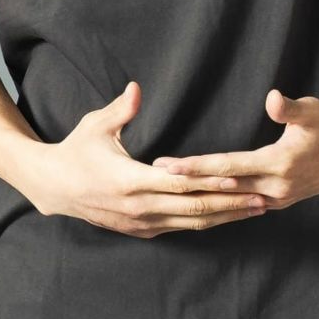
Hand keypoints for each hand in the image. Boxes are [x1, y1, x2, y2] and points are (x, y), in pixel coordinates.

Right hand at [24, 81, 272, 238]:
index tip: (241, 178)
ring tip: (256, 210)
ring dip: (226, 217)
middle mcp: (139, 207)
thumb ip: (120, 109)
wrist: (54, 187)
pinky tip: (227, 217)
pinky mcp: (141, 230)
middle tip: (264, 199)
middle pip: (195, 208)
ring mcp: (141, 223)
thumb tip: (137, 88)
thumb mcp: (95, 125)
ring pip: (191, 223)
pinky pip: (179, 228)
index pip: (181, 184)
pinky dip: (205, 222)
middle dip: (232, 204)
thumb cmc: (77, 150)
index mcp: (131, 180)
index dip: (212, 182)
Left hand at [152, 89, 318, 209]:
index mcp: (279, 165)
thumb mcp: (313, 110)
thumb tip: (273, 99)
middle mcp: (277, 187)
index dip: (197, 166)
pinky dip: (224, 201)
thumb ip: (290, 108)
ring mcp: (281, 197)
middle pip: (223, 187)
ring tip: (173, 191)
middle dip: (189, 183)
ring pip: (233, 199)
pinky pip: (246, 203)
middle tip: (155, 178)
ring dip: (204, 195)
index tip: (169, 165)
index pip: (227, 167)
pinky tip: (206, 200)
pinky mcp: (284, 198)